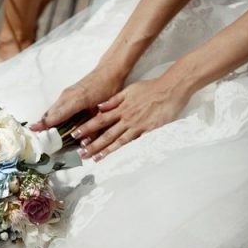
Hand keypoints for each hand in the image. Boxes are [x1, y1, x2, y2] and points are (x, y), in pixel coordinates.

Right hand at [29, 66, 125, 131]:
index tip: (34, 130)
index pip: (57, 115)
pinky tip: (52, 122)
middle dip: (42, 124)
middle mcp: (67, 96)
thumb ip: (93, 128)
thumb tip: (84, 143)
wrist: (109, 71)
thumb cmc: (108, 89)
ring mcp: (66, 93)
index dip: (45, 124)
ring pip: (52, 109)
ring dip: (46, 120)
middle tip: (36, 136)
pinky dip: (52, 114)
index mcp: (76, 101)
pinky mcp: (67, 93)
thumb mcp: (103, 111)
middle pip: (50, 113)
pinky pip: (56, 105)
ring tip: (41, 131)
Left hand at [72, 74, 192, 160]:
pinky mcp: (151, 131)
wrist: (170, 88)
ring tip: (96, 159)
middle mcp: (127, 118)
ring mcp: (139, 126)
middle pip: (107, 134)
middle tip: (82, 154)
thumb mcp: (129, 90)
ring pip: (120, 141)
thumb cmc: (150, 88)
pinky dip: (128, 151)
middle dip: (93, 145)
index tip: (76, 135)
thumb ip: (114, 100)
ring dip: (107, 151)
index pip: (100, 120)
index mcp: (121, 108)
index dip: (87, 128)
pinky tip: (120, 159)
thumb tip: (99, 107)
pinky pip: (138, 143)